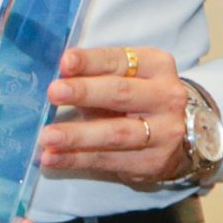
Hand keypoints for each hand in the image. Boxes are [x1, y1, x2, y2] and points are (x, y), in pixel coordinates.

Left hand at [39, 45, 189, 184]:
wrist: (174, 139)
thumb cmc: (137, 101)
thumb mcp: (123, 80)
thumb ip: (94, 78)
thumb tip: (57, 79)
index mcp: (158, 66)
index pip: (120, 61)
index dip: (91, 61)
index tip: (65, 62)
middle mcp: (167, 97)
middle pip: (122, 93)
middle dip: (85, 92)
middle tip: (54, 93)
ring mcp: (164, 131)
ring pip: (116, 133)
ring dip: (78, 135)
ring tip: (47, 136)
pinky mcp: (152, 162)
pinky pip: (108, 160)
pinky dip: (76, 159)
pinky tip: (53, 157)